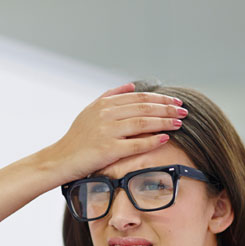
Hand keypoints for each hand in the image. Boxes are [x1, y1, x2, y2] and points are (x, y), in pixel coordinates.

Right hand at [43, 83, 187, 182]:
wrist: (60, 160)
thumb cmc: (77, 139)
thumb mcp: (90, 111)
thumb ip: (110, 96)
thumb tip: (132, 85)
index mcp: (104, 104)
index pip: (139, 97)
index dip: (160, 98)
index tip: (176, 101)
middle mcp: (106, 115)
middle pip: (144, 107)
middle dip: (167, 108)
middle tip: (184, 111)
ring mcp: (107, 132)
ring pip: (143, 122)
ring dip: (164, 121)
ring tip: (179, 123)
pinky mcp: (108, 150)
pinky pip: (136, 143)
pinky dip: (152, 140)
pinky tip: (166, 138)